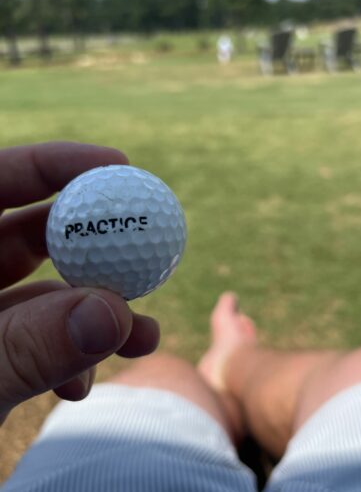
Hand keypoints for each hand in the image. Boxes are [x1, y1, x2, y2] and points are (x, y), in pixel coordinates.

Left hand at [0, 142, 159, 423]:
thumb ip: (26, 348)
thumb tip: (114, 313)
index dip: (55, 165)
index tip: (119, 168)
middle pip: (27, 232)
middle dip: (93, 247)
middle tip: (143, 252)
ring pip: (41, 291)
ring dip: (94, 313)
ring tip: (141, 335)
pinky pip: (34, 338)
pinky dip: (67, 355)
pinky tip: (82, 386)